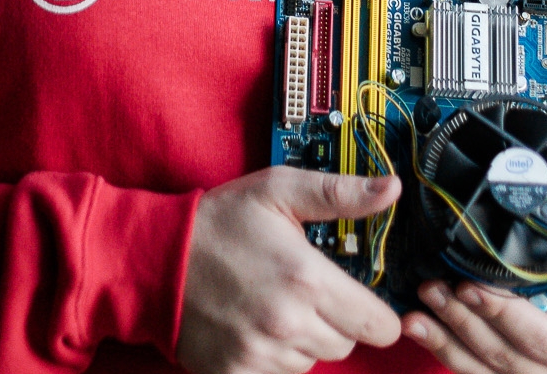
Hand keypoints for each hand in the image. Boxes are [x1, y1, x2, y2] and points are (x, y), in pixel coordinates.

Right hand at [177, 167, 401, 373]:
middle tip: (305, 288)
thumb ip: (339, 194)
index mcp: (307, 279)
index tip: (359, 296)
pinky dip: (274, 357)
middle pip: (348, 344)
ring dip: (304, 337)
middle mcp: (289, 324)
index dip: (376, 311)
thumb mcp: (277, 190)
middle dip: (336, 319)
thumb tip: (390, 190)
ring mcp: (262, 355)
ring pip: (313, 360)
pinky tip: (255, 325)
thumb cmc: (220, 220)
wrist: (156, 257)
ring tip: (273, 301)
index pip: (380, 325)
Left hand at [401, 266, 546, 373]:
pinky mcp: (495, 373)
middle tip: (435, 287)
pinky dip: (441, 349)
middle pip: (508, 360)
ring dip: (447, 337)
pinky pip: (469, 372)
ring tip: (419, 304)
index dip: (511, 320)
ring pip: (483, 369)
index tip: (475, 287)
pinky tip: (417, 325)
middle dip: (467, 324)